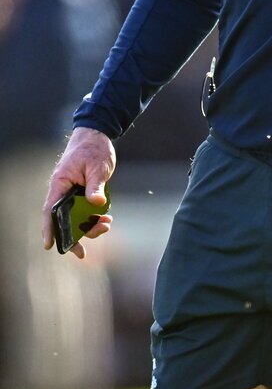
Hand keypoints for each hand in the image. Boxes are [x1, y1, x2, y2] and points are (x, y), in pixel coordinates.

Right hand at [42, 127, 115, 258]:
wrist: (97, 136)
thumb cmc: (94, 148)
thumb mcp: (98, 166)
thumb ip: (96, 185)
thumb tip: (98, 203)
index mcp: (61, 184)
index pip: (50, 210)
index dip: (49, 229)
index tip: (49, 245)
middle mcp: (63, 191)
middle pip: (63, 220)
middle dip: (74, 235)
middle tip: (83, 252)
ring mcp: (72, 193)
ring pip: (76, 218)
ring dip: (89, 226)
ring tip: (107, 225)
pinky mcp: (82, 193)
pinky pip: (85, 211)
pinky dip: (94, 217)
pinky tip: (106, 219)